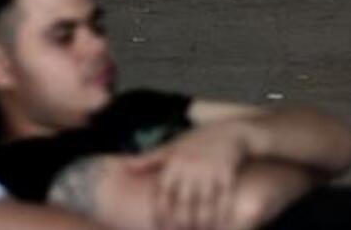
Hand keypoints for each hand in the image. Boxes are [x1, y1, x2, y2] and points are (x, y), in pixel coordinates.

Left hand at [126, 124, 246, 229]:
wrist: (227, 131)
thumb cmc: (194, 141)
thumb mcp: (169, 147)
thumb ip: (147, 160)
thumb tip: (122, 168)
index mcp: (172, 165)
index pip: (162, 196)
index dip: (161, 215)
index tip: (162, 227)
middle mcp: (189, 169)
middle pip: (182, 205)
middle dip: (181, 224)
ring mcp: (208, 172)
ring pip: (204, 206)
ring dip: (202, 223)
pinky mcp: (226, 174)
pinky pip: (224, 200)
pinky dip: (221, 215)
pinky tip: (220, 224)